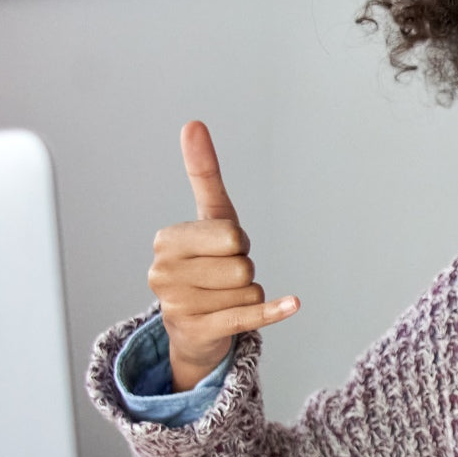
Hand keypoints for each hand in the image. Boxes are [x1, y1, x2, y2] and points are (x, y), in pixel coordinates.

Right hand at [147, 121, 298, 391]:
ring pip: (250, 291)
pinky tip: (293, 304)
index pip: (231, 234)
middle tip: (223, 277)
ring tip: (223, 297)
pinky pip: (248, 316)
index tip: (222, 249)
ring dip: (249, 294)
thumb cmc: (205, 264)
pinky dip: (274, 311)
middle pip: (242, 265)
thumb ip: (203, 173)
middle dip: (243, 269)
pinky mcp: (199, 332)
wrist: (193, 328)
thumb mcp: (208, 218)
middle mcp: (163, 274)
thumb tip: (193, 124)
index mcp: (166, 241)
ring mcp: (177, 306)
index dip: (237, 242)